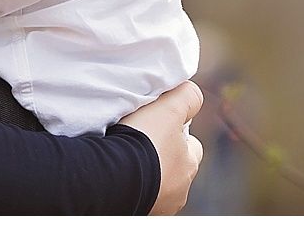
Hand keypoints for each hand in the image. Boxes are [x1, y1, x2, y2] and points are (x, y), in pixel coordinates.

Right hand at [119, 81, 202, 214]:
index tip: (160, 124)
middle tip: (140, 140)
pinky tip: (117, 172)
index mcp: (189, 166)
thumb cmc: (144, 141)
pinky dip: (130, 185)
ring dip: (145, 171)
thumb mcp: (170, 107)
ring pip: (156, 183)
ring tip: (126, 156)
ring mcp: (158, 205)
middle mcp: (178, 191)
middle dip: (161, 154)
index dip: (178, 132)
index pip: (192, 146)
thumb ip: (187, 96)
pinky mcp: (137, 211)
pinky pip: (137, 194)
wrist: (111, 176)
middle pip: (174, 167)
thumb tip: (191, 93)